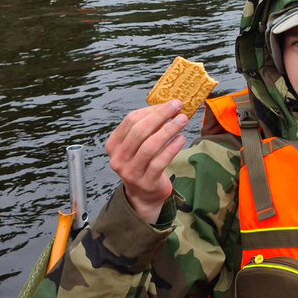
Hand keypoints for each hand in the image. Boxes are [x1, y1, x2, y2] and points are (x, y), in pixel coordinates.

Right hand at [105, 101, 187, 224]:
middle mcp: (118, 158)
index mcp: (114, 144)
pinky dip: (172, 148)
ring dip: (168, 130)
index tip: (170, 103)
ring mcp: (130, 172)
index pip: (131, 121)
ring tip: (183, 120)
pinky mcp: (146, 182)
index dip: (152, 110)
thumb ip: (148, 128)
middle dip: (161, 116)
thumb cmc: (144, 163)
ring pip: (150, 146)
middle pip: (140, 131)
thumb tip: (168, 106)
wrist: (144, 194)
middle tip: (178, 106)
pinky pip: (160, 161)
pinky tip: (181, 138)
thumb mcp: (139, 145)